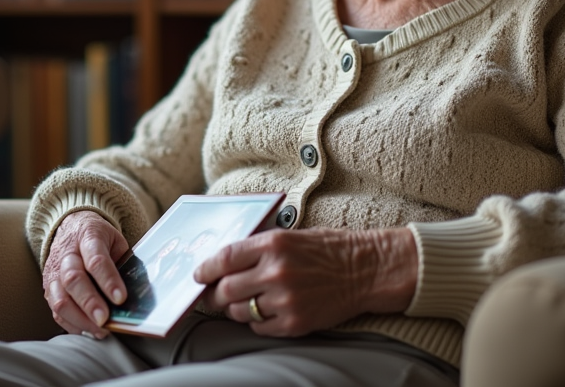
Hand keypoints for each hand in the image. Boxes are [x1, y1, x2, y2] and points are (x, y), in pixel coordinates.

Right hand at [41, 210, 129, 338]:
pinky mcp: (48, 289)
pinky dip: (72, 324)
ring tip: (101, 330)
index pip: (96, 259)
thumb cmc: (99, 239)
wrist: (70, 227)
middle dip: (90, 303)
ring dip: (80, 319)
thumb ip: (124, 263)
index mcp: (88, 237)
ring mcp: (54, 272)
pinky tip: (89, 330)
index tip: (121, 298)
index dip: (108, 280)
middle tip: (105, 319)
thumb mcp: (115, 241)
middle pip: (73, 280)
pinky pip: (55, 311)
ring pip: (60, 299)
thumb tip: (139, 294)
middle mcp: (66, 255)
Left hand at [194, 226, 418, 336]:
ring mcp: (285, 300)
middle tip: (214, 294)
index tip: (198, 274)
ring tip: (246, 301)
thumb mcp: (290, 236)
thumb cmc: (327, 249)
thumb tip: (222, 262)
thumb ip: (257, 248)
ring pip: (240, 312)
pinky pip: (260, 327)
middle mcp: (276, 272)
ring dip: (237, 308)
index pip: (224, 258)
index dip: (205, 269)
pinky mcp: (295, 323)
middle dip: (215, 294)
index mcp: (273, 244)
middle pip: (226, 290)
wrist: (365, 270)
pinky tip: (268, 310)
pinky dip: (258, 321)